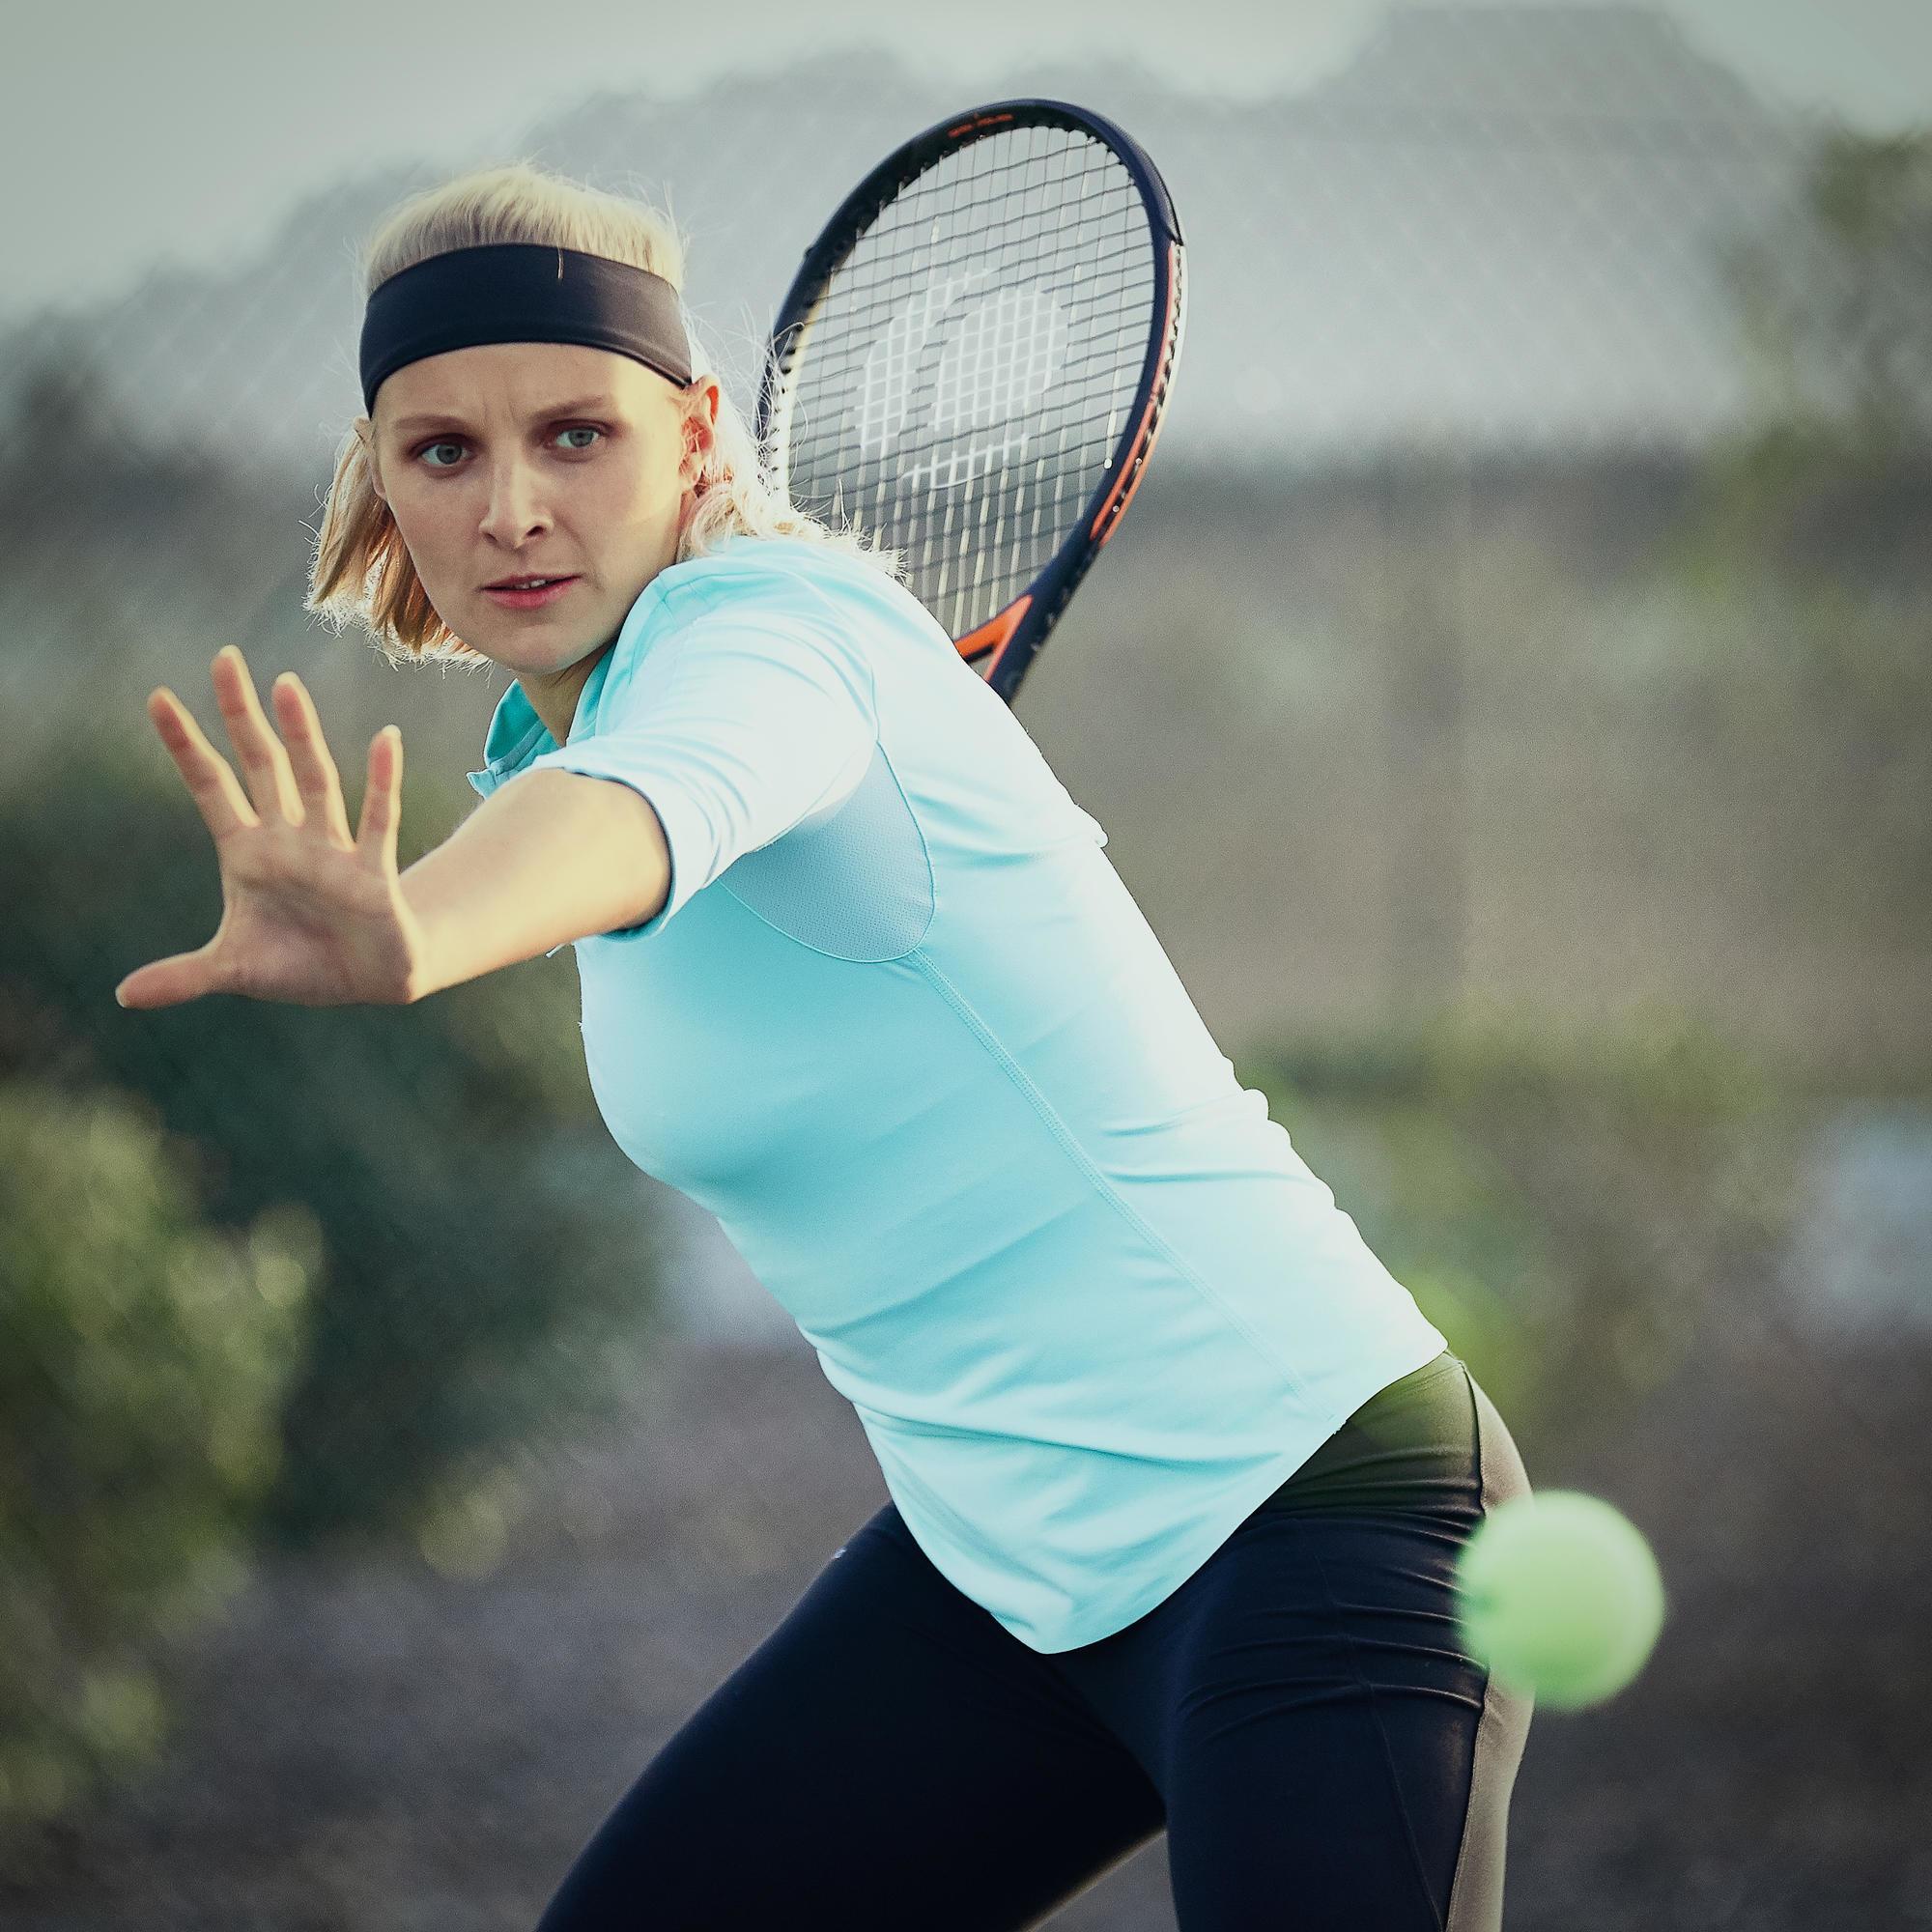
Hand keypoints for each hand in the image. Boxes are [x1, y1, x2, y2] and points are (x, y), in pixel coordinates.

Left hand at [115, 646, 433, 1009]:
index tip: (158, 697)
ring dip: (302, 737)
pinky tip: (384, 738)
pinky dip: (382, 782)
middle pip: (262, 766)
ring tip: (287, 687)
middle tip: (225, 659)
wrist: (369, 981)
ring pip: (315, 783)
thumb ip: (183, 976)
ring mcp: (332, 851)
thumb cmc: (300, 963)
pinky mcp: (373, 875)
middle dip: (242, 717)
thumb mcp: (233, 970)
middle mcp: (289, 839)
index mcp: (248, 854)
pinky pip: (379, 823)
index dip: (185, 746)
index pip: (211, 788)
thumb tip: (122, 996)